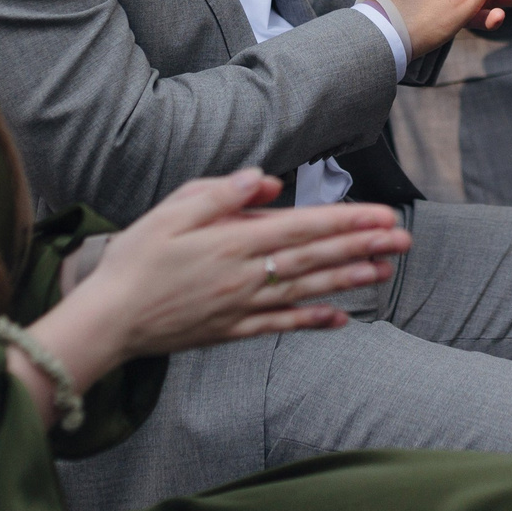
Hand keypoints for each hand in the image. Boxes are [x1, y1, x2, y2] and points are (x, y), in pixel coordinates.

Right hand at [16, 171, 412, 423]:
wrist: (108, 320)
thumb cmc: (135, 260)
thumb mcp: (172, 210)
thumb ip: (222, 193)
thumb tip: (268, 180)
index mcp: (233, 242)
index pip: (304, 227)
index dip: (347, 221)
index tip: (382, 215)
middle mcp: (245, 276)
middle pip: (315, 258)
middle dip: (362, 247)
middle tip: (403, 240)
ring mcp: (241, 307)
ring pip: (307, 292)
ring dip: (348, 280)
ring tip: (384, 271)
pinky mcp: (232, 331)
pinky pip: (281, 326)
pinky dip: (313, 322)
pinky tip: (342, 319)